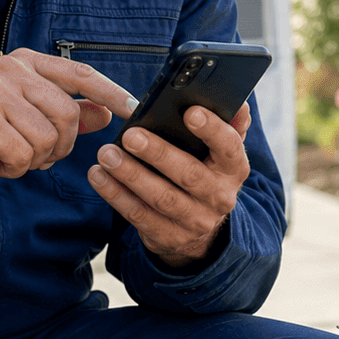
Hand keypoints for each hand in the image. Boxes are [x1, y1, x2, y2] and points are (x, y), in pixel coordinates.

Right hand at [0, 48, 137, 186]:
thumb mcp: (21, 113)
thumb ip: (63, 110)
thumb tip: (105, 113)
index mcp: (24, 62)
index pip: (80, 73)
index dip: (110, 91)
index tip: (133, 108)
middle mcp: (11, 70)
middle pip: (68, 115)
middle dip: (60, 146)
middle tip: (36, 155)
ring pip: (48, 138)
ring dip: (34, 159)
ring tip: (9, 155)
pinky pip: (24, 155)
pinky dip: (14, 168)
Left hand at [88, 103, 251, 268]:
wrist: (202, 231)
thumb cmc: (206, 174)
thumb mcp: (222, 153)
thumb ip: (229, 126)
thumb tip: (239, 102)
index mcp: (234, 169)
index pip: (229, 147)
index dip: (212, 129)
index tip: (190, 112)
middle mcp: (219, 197)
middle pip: (189, 174)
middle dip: (158, 153)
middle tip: (131, 135)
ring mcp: (194, 220)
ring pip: (160, 197)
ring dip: (131, 174)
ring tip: (107, 154)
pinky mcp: (168, 236)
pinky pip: (138, 215)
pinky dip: (116, 194)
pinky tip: (99, 176)